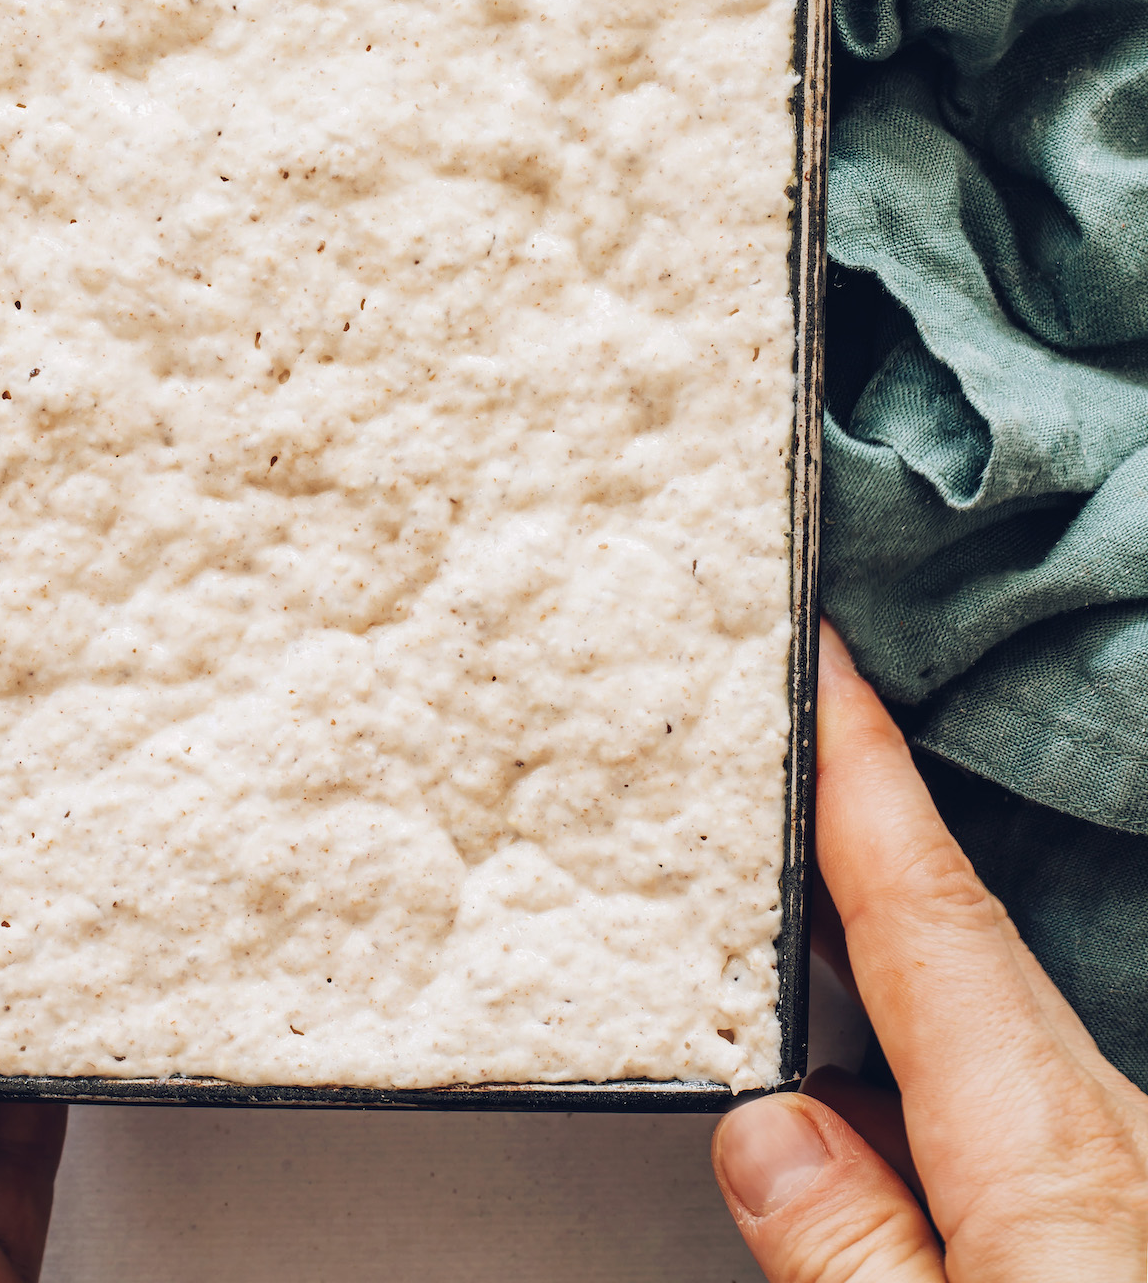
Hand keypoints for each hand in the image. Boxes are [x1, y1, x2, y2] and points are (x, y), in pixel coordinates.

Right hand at [711, 622, 1147, 1279]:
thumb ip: (852, 1258)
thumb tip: (765, 1135)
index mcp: (1052, 1154)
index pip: (928, 908)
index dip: (863, 765)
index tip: (820, 653)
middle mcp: (1109, 1139)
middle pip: (957, 938)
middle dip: (858, 825)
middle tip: (769, 737)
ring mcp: (1132, 1175)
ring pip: (989, 1023)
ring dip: (882, 950)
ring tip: (782, 902)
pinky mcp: (1135, 1223)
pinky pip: (1012, 1098)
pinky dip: (924, 1060)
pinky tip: (867, 1099)